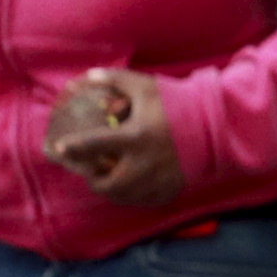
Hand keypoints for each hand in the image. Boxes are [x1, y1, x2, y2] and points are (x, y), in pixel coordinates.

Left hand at [43, 68, 182, 204]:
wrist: (216, 126)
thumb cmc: (179, 103)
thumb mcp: (146, 86)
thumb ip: (115, 80)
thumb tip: (87, 75)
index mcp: (135, 137)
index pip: (94, 146)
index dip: (73, 148)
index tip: (59, 149)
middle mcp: (143, 165)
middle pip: (105, 184)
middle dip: (92, 179)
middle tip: (90, 170)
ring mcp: (156, 182)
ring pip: (121, 197)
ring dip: (109, 188)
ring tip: (107, 176)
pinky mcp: (168, 191)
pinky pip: (140, 201)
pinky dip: (130, 195)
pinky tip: (129, 183)